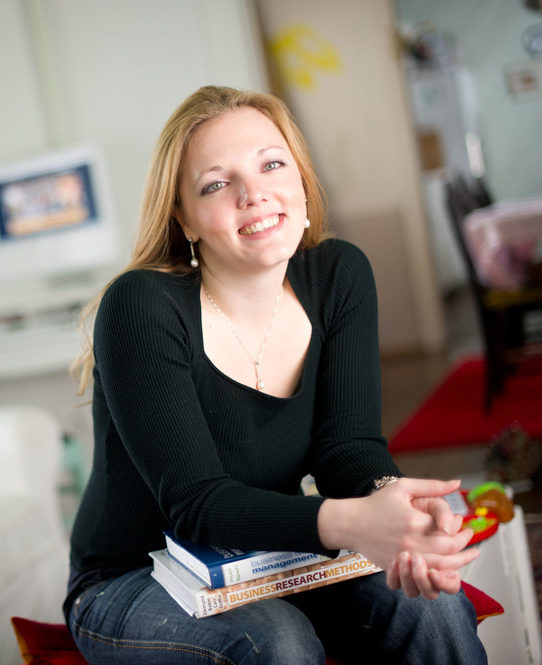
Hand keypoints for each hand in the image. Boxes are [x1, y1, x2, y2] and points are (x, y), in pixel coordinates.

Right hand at [318, 477, 479, 598]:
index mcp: (415, 521)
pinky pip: (423, 577)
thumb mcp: (403, 487)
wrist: (350, 523)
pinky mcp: (397, 567)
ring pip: (439, 569)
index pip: (449, 532)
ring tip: (465, 558)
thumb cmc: (376, 503)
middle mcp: (411, 543)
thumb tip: (456, 483)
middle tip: (471, 544)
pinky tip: (445, 570)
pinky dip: (437, 576)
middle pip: (448, 553)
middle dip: (465, 550)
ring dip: (457, 566)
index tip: (467, 527)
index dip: (462, 532)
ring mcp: (403, 558)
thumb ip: (432, 486)